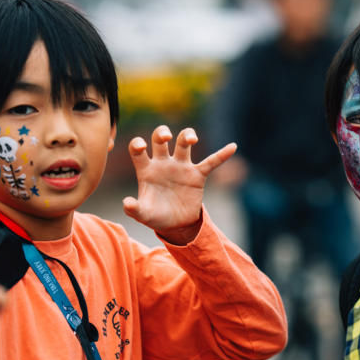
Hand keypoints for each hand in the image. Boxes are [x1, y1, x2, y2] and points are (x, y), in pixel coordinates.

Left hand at [123, 125, 235, 243]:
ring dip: (187, 136)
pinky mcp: (197, 175)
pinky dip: (222, 155)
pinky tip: (232, 147)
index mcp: (146, 169)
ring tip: (192, 140)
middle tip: (166, 138)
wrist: (176, 225)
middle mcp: (163, 163)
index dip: (138, 144)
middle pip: (160, 139)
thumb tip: (126, 203)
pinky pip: (211, 162)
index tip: (142, 146)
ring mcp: (181, 167)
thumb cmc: (155, 216)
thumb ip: (134, 209)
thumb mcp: (143, 215)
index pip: (138, 150)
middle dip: (162, 133)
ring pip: (184, 143)